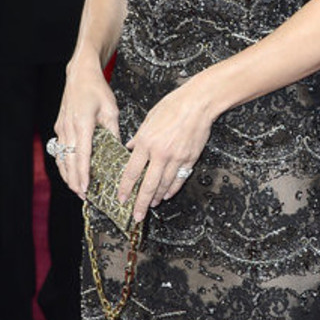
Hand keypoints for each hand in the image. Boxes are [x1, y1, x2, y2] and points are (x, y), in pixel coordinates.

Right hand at [49, 58, 120, 199]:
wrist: (80, 74)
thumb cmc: (96, 89)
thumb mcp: (111, 110)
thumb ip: (113, 132)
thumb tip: (118, 151)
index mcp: (82, 123)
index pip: (82, 155)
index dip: (82, 174)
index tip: (84, 188)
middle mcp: (68, 127)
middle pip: (69, 160)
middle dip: (74, 180)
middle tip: (82, 195)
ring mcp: (61, 128)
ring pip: (62, 157)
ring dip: (67, 175)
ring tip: (76, 188)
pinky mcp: (59, 127)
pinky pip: (60, 150)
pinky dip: (64, 163)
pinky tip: (69, 172)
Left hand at [121, 78, 214, 222]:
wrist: (198, 103)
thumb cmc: (173, 105)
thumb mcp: (149, 118)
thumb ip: (138, 137)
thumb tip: (129, 147)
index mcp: (146, 142)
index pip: (132, 172)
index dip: (125, 188)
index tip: (121, 199)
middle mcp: (160, 153)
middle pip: (148, 185)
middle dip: (140, 203)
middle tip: (136, 216)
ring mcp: (176, 158)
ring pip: (164, 185)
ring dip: (156, 198)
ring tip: (150, 206)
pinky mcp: (190, 159)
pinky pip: (179, 179)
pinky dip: (172, 189)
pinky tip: (166, 195)